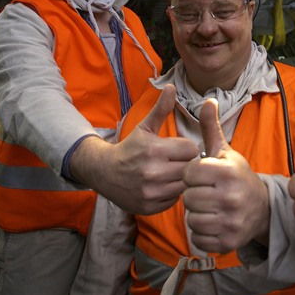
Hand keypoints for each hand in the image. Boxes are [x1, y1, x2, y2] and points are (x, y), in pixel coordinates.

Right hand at [71, 84, 198, 214]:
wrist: (104, 173)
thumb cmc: (129, 148)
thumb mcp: (144, 127)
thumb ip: (161, 108)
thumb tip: (172, 86)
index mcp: (154, 150)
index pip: (191, 149)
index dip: (187, 148)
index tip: (180, 148)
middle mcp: (153, 173)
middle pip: (190, 168)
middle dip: (186, 164)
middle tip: (178, 161)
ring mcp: (151, 193)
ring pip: (184, 186)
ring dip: (181, 180)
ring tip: (172, 173)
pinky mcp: (150, 208)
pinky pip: (174, 200)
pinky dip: (172, 194)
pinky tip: (164, 186)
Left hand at [182, 99, 269, 253]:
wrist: (262, 208)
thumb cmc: (237, 176)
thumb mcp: (225, 151)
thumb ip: (210, 128)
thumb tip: (207, 100)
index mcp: (227, 172)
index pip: (188, 174)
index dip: (191, 174)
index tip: (201, 174)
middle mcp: (230, 197)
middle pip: (188, 198)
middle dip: (193, 194)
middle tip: (205, 191)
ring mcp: (230, 222)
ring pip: (191, 219)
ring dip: (196, 213)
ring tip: (208, 206)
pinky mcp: (228, 242)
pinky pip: (198, 238)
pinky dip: (201, 232)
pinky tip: (212, 221)